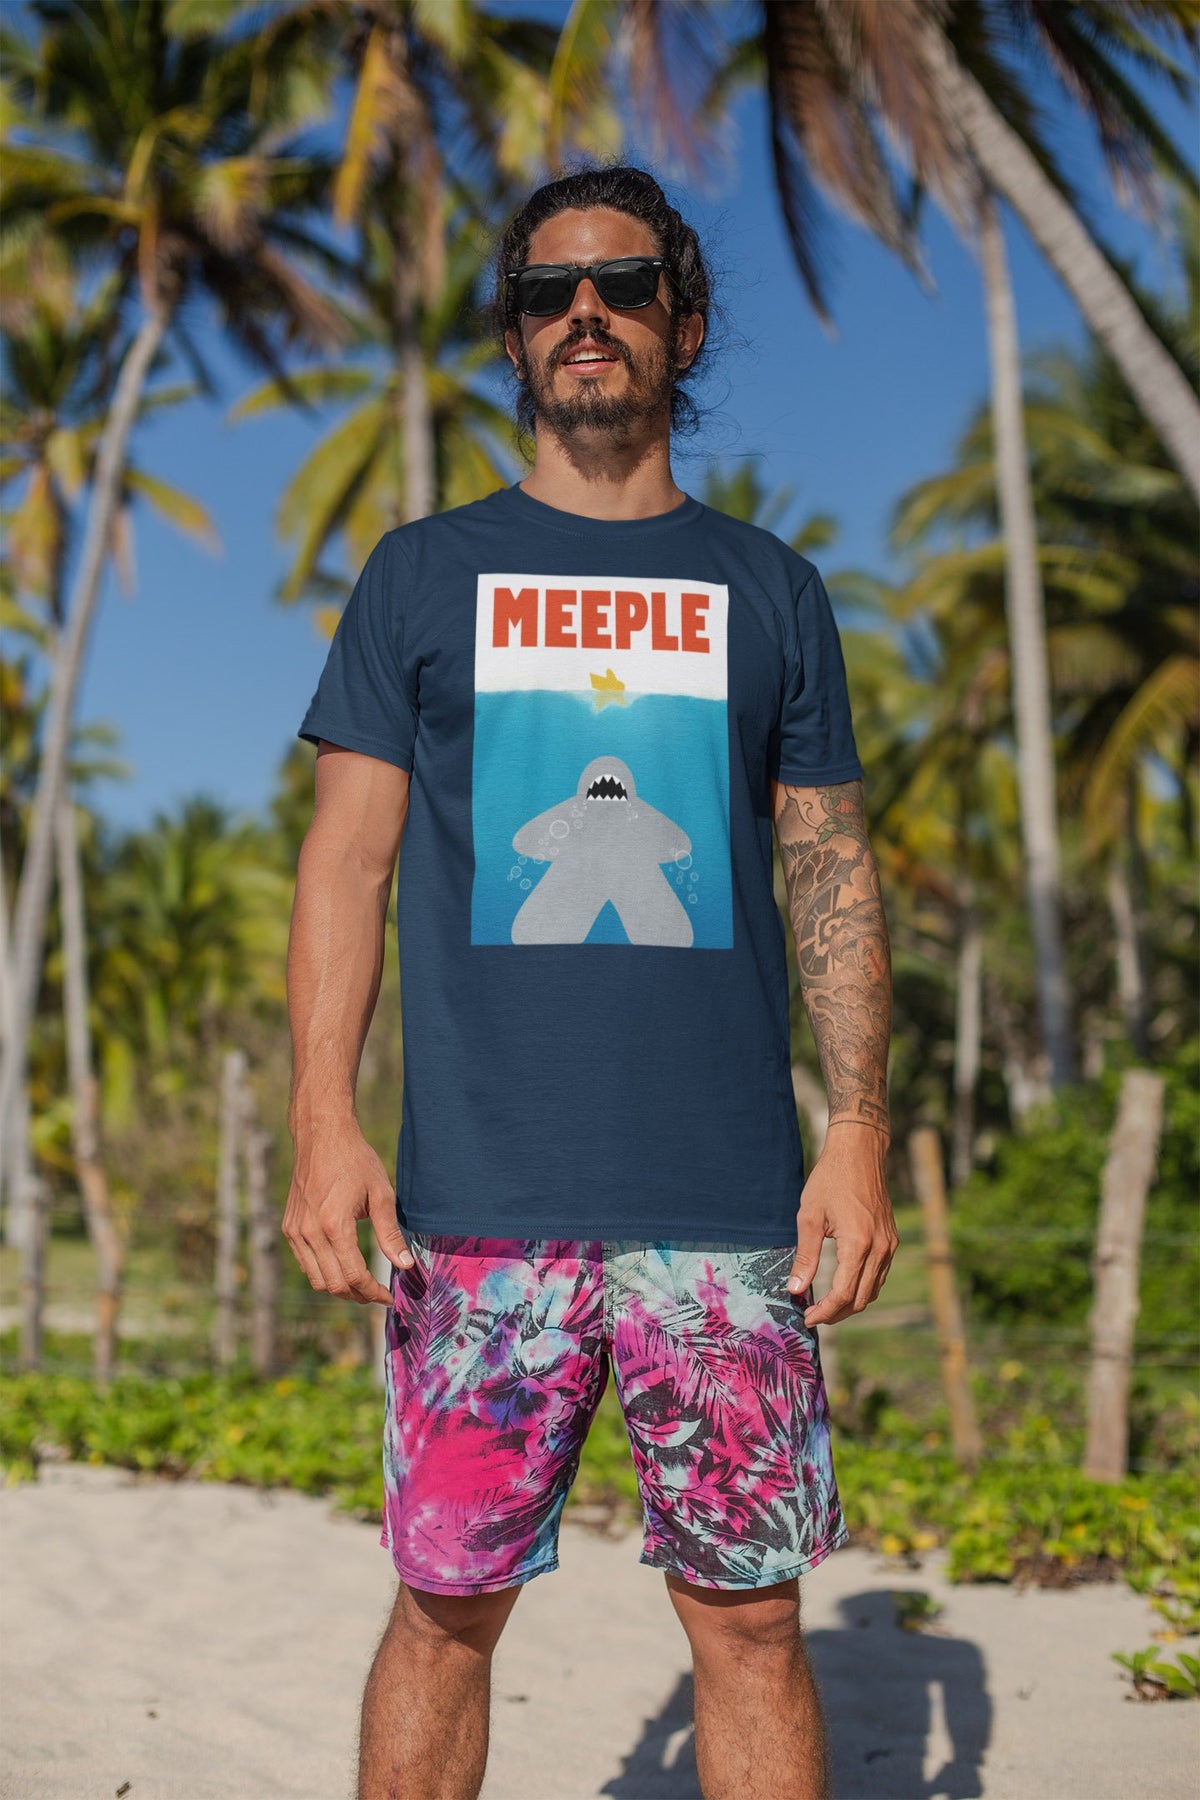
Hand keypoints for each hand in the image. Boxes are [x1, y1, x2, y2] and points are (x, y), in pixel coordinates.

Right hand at [282, 1122, 413, 1305]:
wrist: (322, 1136)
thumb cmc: (355, 1161)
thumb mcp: (381, 1194)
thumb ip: (390, 1234)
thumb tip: (405, 1266)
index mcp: (334, 1225)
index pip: (354, 1276)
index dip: (373, 1292)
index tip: (389, 1297)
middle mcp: (310, 1233)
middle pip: (334, 1284)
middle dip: (358, 1295)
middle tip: (378, 1294)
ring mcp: (296, 1231)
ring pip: (317, 1279)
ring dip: (340, 1288)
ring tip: (363, 1285)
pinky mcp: (290, 1228)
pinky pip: (306, 1263)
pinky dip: (324, 1273)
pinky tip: (343, 1266)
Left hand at [786, 1120, 898, 1326]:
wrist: (859, 1153)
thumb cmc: (830, 1180)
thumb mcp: (809, 1216)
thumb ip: (805, 1256)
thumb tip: (795, 1290)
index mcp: (858, 1244)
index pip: (843, 1294)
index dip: (825, 1312)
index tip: (807, 1318)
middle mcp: (880, 1249)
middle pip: (862, 1299)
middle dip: (837, 1313)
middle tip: (814, 1315)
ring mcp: (890, 1245)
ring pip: (874, 1290)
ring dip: (851, 1303)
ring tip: (826, 1305)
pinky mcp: (892, 1239)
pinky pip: (880, 1275)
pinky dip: (863, 1287)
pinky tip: (845, 1284)